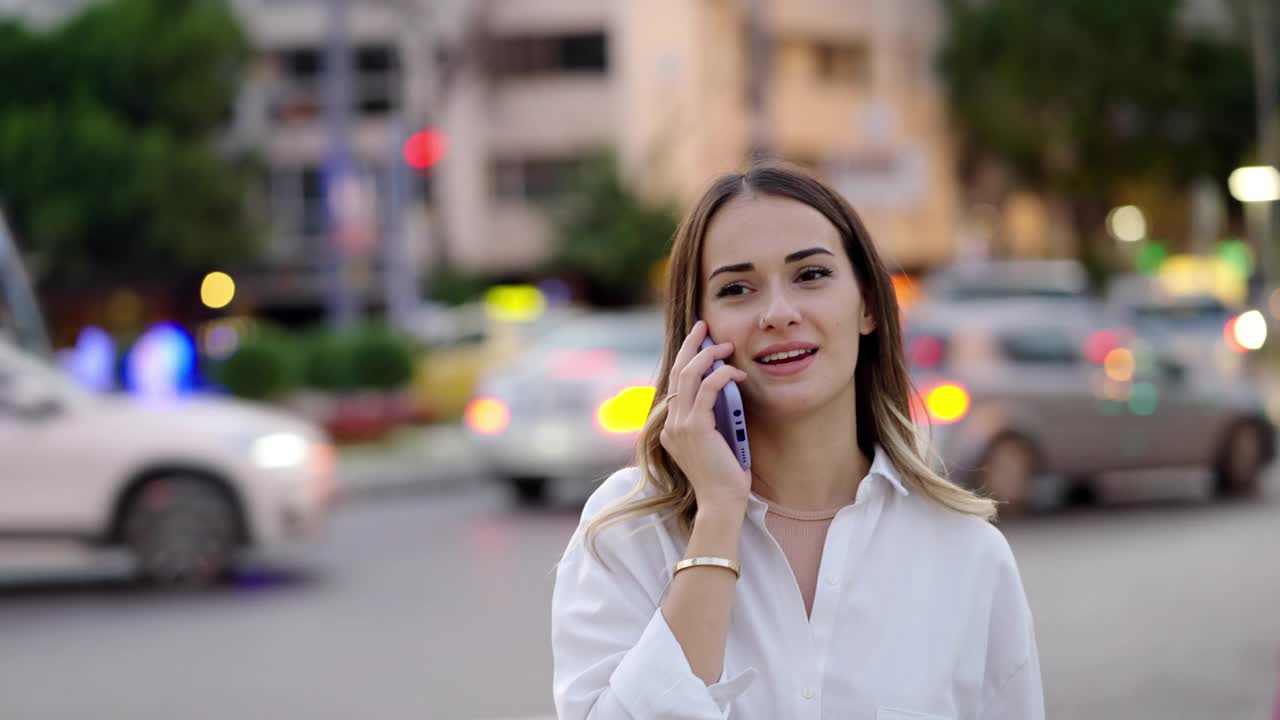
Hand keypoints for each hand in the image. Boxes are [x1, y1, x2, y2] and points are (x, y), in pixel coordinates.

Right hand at [659, 320, 751, 511]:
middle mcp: (670, 423)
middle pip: (677, 371)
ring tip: (726, 345)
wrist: (720, 503)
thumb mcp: (715, 442)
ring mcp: (679, 425)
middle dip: (690, 345)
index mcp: (671, 427)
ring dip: (708, 355)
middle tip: (703, 326)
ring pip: (689, 375)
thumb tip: (725, 390)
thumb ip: (712, 418)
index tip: (699, 341)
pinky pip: (708, 389)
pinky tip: (737, 373)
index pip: (676, 383)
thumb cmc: (724, 477)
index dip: (686, 358)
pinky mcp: (695, 428)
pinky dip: (723, 375)